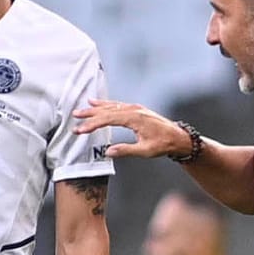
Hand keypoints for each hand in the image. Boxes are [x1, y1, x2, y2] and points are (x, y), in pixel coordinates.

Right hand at [71, 100, 191, 158]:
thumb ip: (125, 150)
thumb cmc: (164, 144)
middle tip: (75, 117)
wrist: (178, 137)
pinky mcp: (136, 110)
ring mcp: (135, 108)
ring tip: (82, 109)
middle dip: (90, 114)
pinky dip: (105, 104)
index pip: (107, 120)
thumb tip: (107, 152)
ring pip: (111, 106)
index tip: (80, 130)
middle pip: (107, 110)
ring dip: (96, 108)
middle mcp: (133, 110)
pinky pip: (117, 105)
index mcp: (134, 118)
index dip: (92, 125)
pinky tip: (98, 103)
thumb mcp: (145, 151)